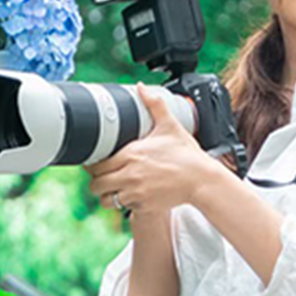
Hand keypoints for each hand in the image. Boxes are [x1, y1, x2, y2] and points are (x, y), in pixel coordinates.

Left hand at [85, 82, 212, 215]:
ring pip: (106, 200)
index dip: (93, 165)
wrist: (201, 179)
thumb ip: (154, 105)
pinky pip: (123, 208)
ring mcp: (136, 192)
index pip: (97, 165)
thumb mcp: (170, 126)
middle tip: (105, 176)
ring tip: (115, 188)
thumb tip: (141, 87)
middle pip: (96, 185)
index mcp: (132, 154)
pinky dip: (124, 203)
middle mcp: (130, 175)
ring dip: (108, 195)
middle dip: (98, 181)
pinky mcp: (144, 205)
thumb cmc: (187, 154)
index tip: (98, 163)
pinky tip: (132, 194)